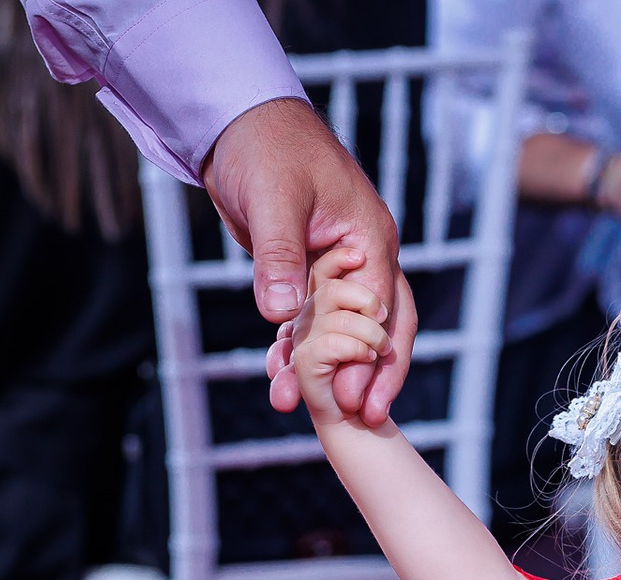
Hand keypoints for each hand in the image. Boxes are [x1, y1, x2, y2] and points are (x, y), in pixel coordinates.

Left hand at [204, 96, 415, 424]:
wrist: (239, 122)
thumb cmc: (267, 146)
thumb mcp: (274, 200)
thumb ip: (279, 257)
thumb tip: (281, 314)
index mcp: (370, 239)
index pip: (382, 310)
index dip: (373, 356)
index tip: (357, 396)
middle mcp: (362, 260)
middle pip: (380, 330)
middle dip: (368, 376)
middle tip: (357, 417)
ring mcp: (334, 269)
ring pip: (339, 332)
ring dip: (321, 370)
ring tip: (295, 406)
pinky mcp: (304, 274)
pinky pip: (307, 321)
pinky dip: (294, 349)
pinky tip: (277, 376)